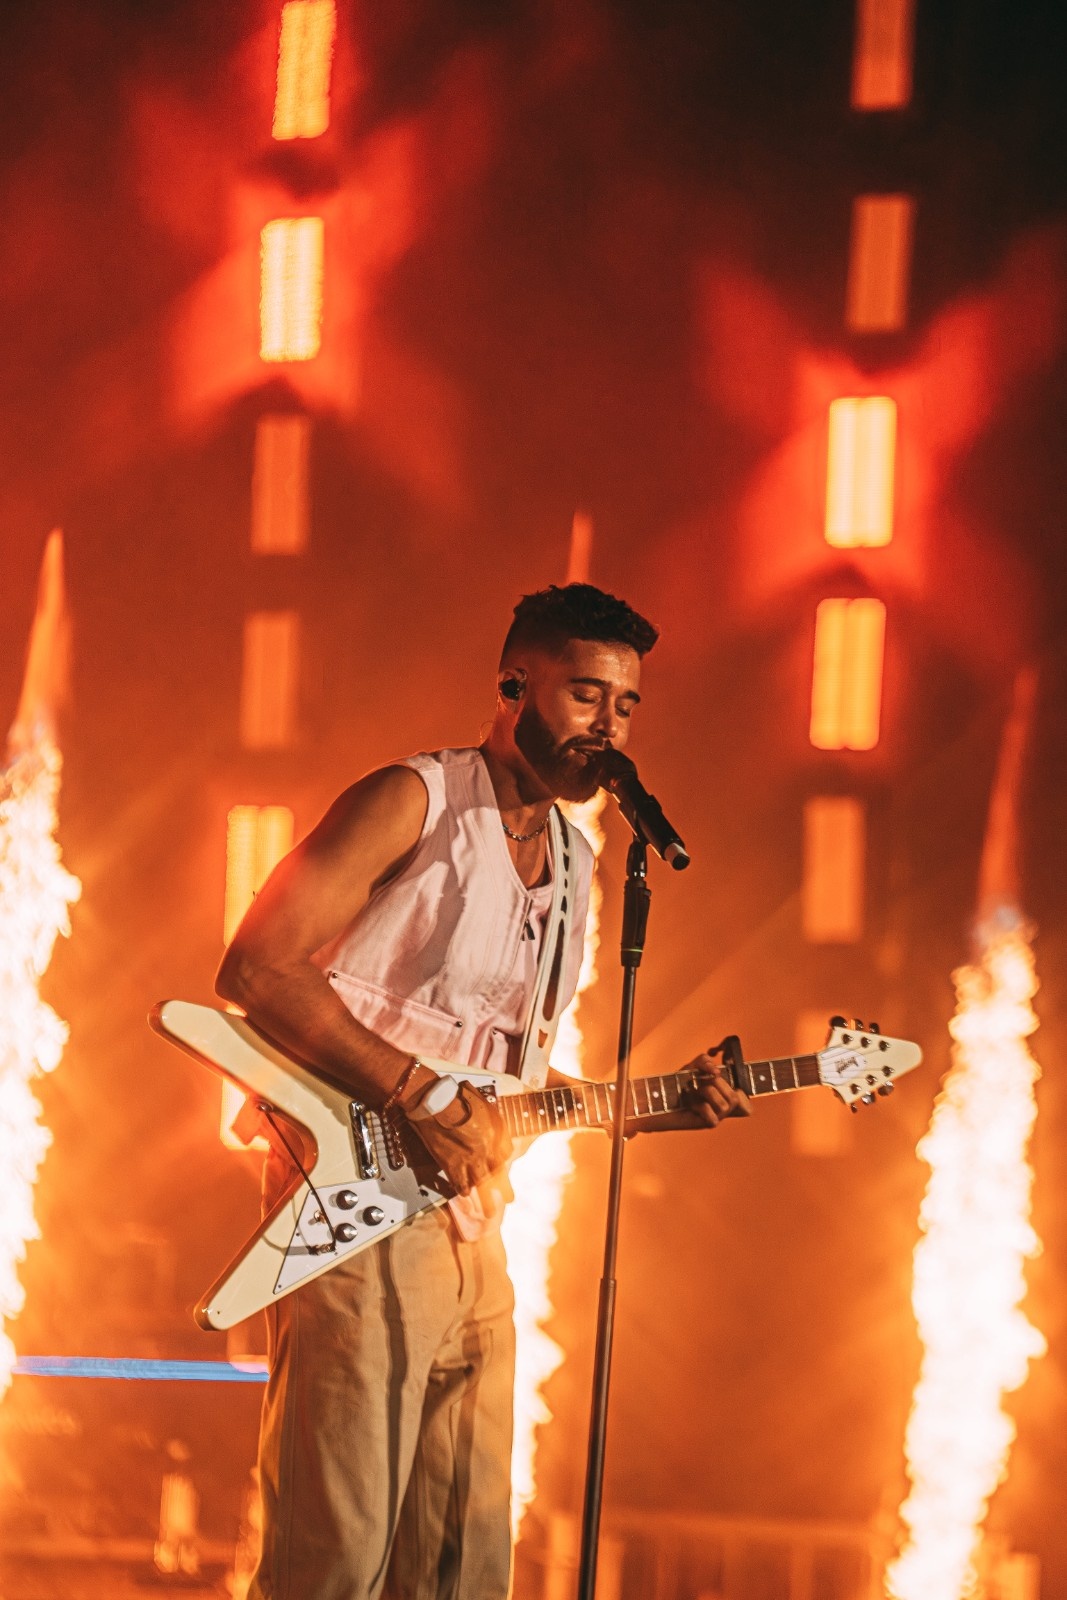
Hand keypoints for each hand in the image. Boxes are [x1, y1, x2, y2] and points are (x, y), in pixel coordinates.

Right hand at [406, 1081, 512, 1195]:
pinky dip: (462, 1191)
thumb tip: (493, 1123)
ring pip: (481, 1186)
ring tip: (488, 1213)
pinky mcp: (452, 1165)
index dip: (504, 1160)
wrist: (437, 1103)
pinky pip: (460, 1183)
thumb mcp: (484, 1103)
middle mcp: (486, 1150)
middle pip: (499, 1175)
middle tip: (510, 1199)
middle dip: (505, 1190)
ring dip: (485, 1201)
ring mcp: (469, 1160)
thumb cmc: (458, 1097)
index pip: (506, 1152)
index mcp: (496, 1134)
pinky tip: (465, 1195)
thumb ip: (491, 1117)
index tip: (504, 1167)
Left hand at [679, 1053, 750, 1126]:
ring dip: (707, 1093)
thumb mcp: (691, 1066)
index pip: (744, 1095)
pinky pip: (712, 1116)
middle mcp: (723, 1106)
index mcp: (724, 1093)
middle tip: (700, 1081)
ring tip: (694, 1091)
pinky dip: (700, 1107)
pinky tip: (690, 1105)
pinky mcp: (706, 1124)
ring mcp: (716, 1116)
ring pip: (725, 1105)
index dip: (740, 1089)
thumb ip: (705, 1061)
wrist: (661, 1097)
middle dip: (717, 1083)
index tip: (720, 1077)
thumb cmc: (678, 1083)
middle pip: (735, 1097)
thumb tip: (716, 1072)